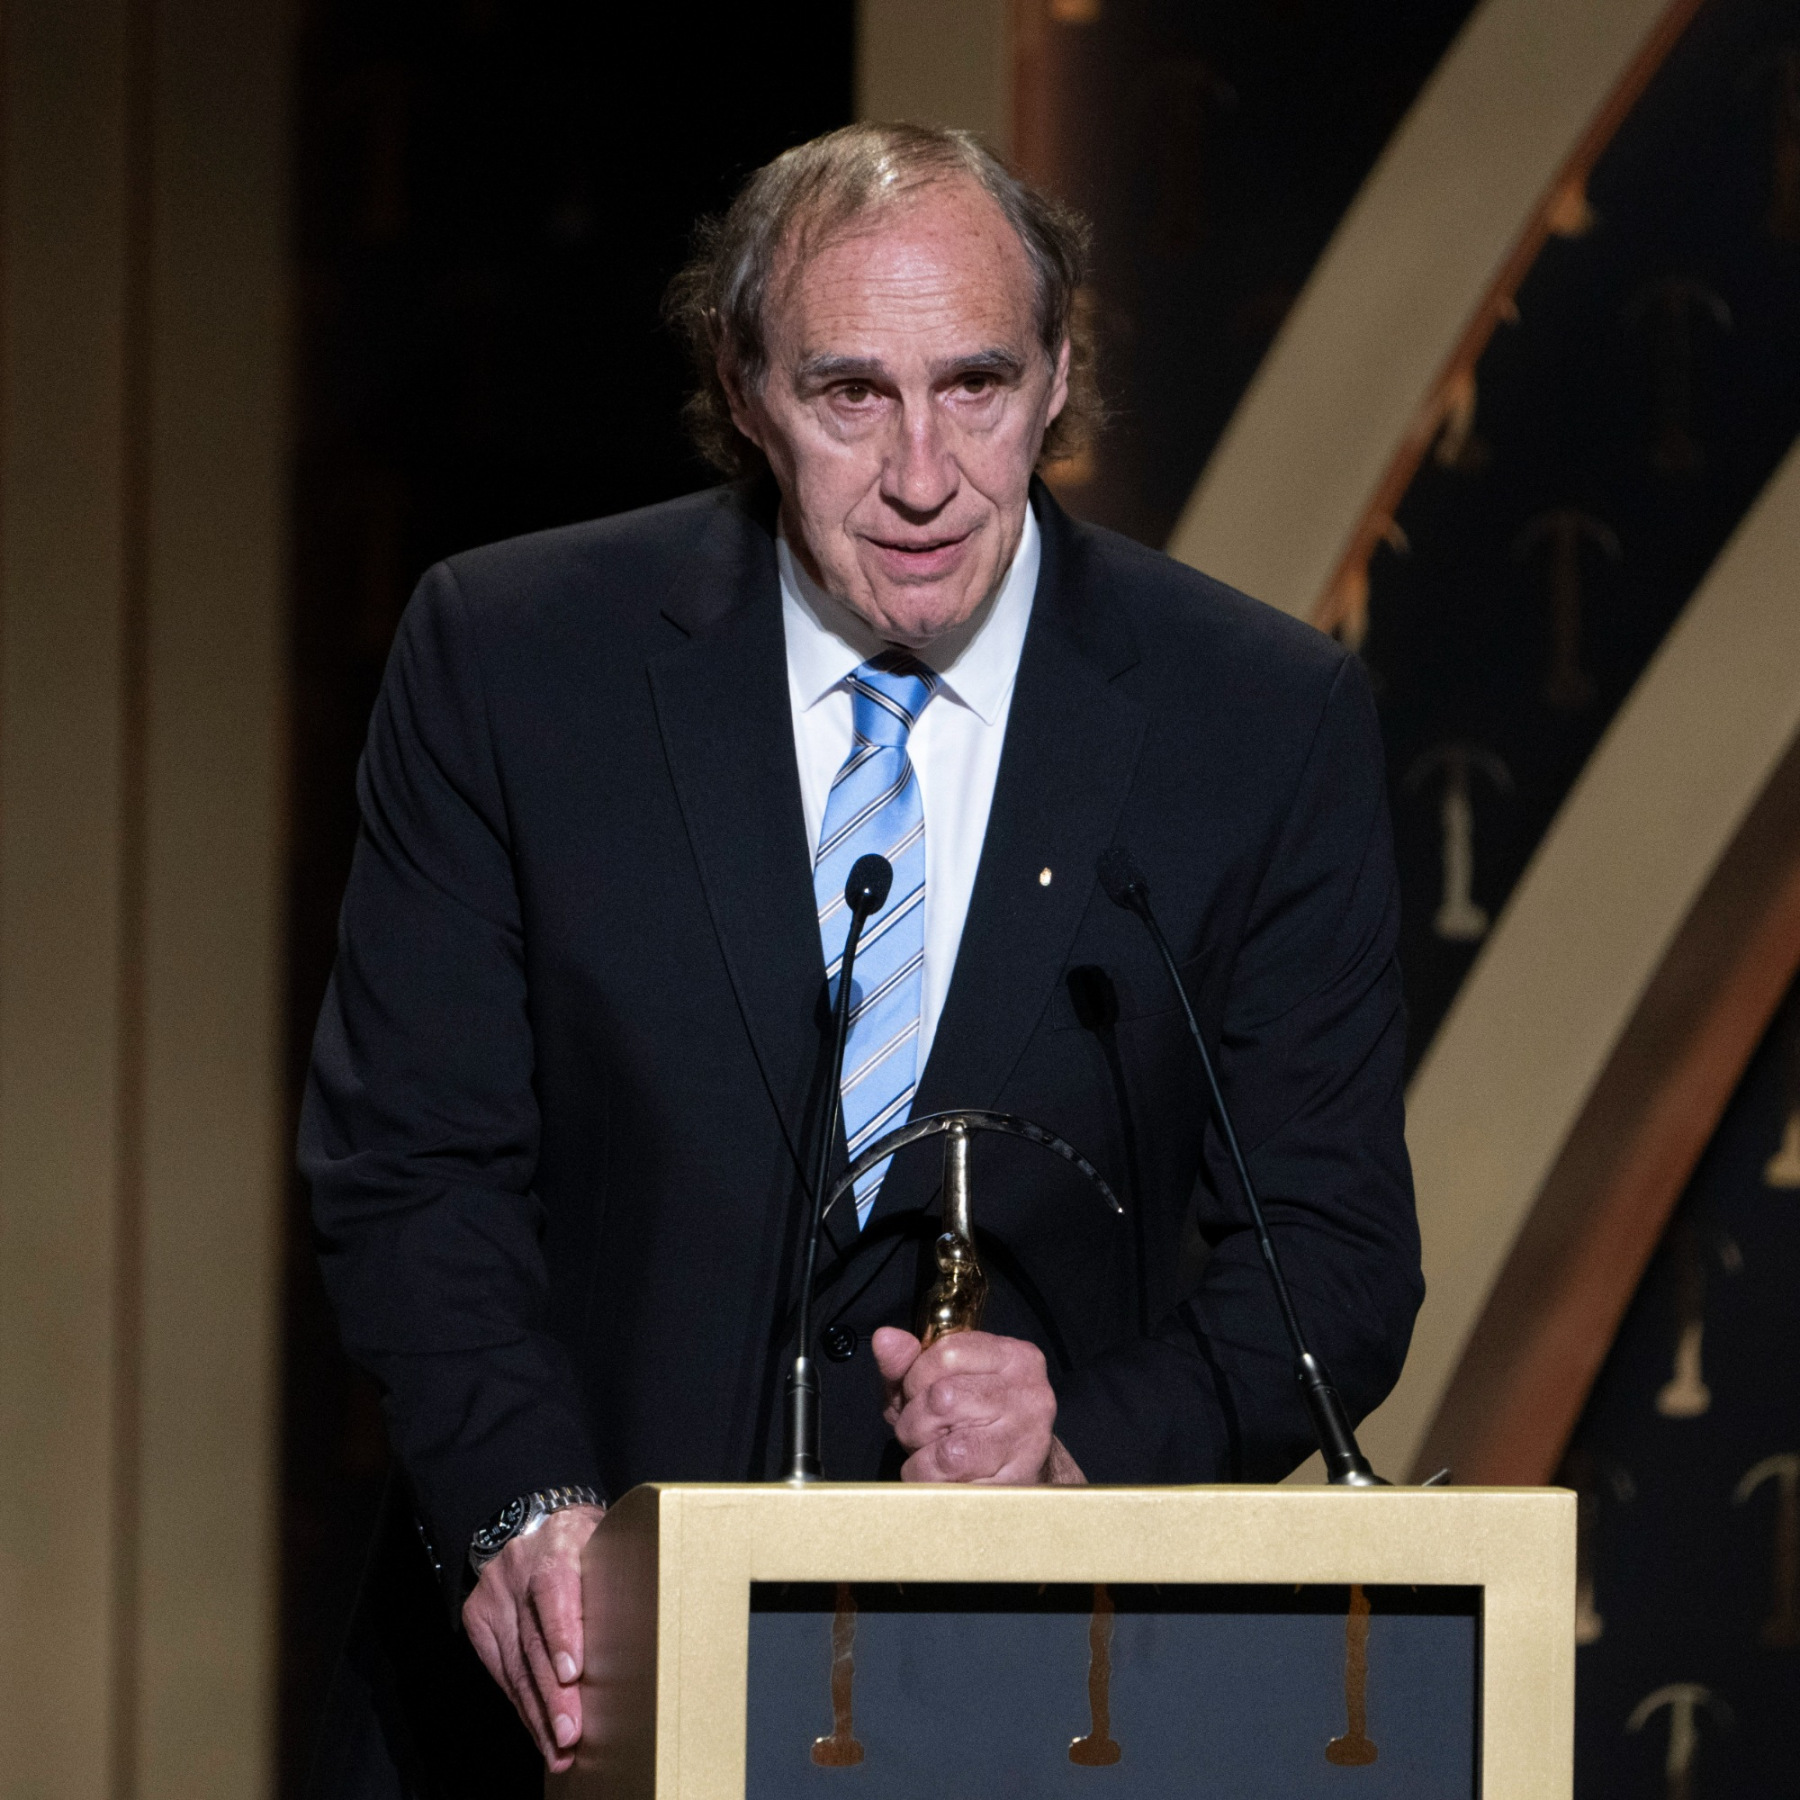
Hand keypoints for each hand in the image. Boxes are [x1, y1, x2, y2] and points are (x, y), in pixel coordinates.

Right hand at [461, 1503, 604, 1771]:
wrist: (536, 1523)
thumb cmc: (587, 1541)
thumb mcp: (609, 1540)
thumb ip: (621, 1574)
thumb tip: (653, 1621)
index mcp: (560, 1541)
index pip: (556, 1587)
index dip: (563, 1633)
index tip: (573, 1673)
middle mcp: (519, 1567)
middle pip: (534, 1639)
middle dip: (554, 1694)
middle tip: (572, 1733)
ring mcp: (495, 1594)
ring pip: (515, 1664)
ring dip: (539, 1712)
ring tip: (560, 1749)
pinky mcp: (479, 1618)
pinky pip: (502, 1671)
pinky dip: (523, 1705)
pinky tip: (540, 1732)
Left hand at [872, 1327, 1085, 1483]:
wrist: (1019, 1470)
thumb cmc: (971, 1421)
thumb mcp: (934, 1383)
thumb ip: (906, 1362)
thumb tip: (884, 1338)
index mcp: (1011, 1355)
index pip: (946, 1353)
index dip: (915, 1378)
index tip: (916, 1395)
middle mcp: (1028, 1391)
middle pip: (943, 1398)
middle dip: (914, 1422)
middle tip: (921, 1433)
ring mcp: (1027, 1438)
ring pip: (950, 1449)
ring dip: (922, 1459)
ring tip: (930, 1457)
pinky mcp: (1018, 1480)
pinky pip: (955, 1486)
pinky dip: (931, 1483)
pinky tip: (942, 1478)